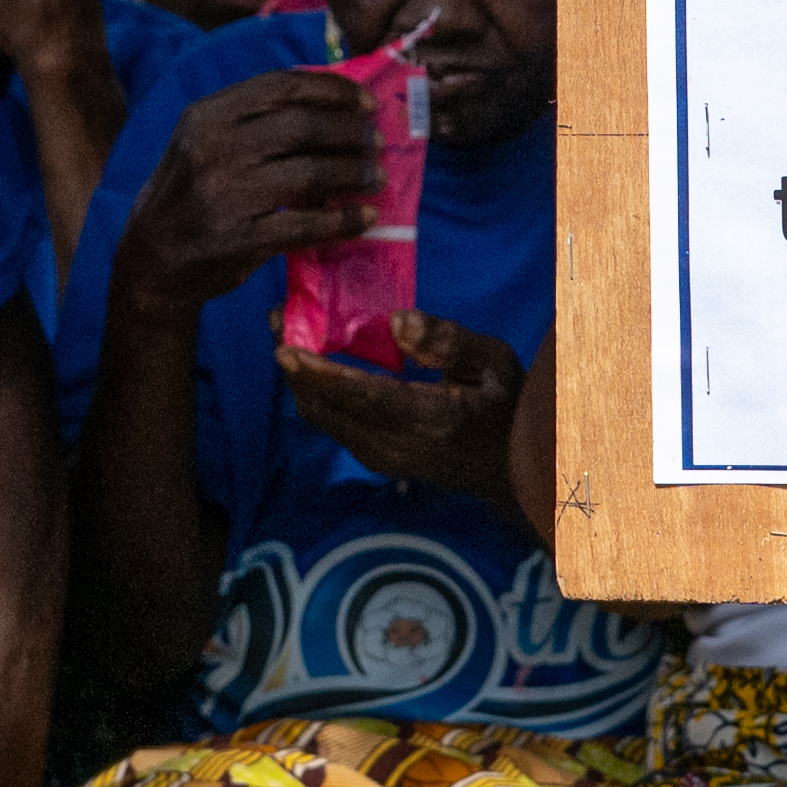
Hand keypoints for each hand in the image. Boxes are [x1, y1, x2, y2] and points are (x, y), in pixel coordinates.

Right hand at [113, 67, 383, 314]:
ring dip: (353, 173)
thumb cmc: (190, 194)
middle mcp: (213, 148)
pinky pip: (307, 225)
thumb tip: (331, 102)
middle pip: (302, 126)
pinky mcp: (241, 238)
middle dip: (350, 132)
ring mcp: (226, 194)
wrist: (152, 260)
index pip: (281, 86)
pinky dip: (344, 220)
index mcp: (206, 116)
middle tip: (376, 141)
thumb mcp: (203, 143)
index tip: (366, 101)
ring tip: (376, 176)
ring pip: (310, 173)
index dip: (332, 89)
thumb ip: (252, 120)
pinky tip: (366, 217)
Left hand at [279, 313, 523, 513]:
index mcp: (430, 419)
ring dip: (300, 376)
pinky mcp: (373, 457)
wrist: (510, 469)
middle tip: (277, 318)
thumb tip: (396, 321)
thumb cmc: (506, 406)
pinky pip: (332, 422)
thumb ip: (447, 340)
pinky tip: (312, 359)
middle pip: (329, 407)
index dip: (322, 374)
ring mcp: (381, 456)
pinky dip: (315, 389)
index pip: (365, 397)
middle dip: (295, 365)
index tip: (285, 349)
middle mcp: (396, 445)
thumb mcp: (493, 362)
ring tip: (286, 330)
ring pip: (323, 416)